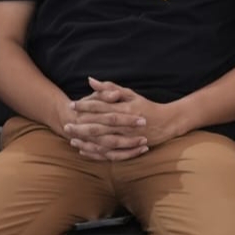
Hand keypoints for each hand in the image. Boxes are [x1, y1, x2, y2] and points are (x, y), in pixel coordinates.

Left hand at [63, 78, 177, 160]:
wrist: (167, 123)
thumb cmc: (147, 107)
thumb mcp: (130, 94)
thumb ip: (110, 88)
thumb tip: (91, 80)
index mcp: (126, 109)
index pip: (102, 107)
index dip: (85, 106)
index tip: (72, 105)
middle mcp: (126, 124)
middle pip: (99, 126)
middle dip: (81, 126)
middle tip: (66, 125)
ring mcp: (128, 137)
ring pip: (103, 141)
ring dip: (86, 141)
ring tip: (72, 139)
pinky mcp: (130, 148)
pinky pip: (110, 153)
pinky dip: (96, 153)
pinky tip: (84, 150)